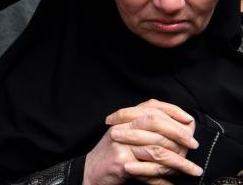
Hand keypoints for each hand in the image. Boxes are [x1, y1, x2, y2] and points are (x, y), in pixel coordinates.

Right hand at [83, 100, 200, 184]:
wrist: (91, 171)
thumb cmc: (113, 154)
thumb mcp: (126, 136)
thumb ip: (146, 129)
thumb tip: (181, 129)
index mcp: (125, 119)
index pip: (151, 106)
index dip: (172, 111)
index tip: (189, 120)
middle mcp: (122, 127)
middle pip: (154, 122)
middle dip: (178, 133)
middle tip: (193, 145)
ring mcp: (120, 143)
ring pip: (156, 148)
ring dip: (179, 161)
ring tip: (193, 170)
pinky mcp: (121, 161)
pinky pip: (149, 169)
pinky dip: (165, 177)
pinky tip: (175, 182)